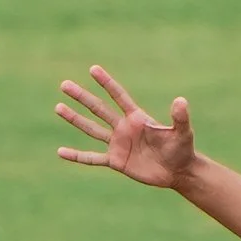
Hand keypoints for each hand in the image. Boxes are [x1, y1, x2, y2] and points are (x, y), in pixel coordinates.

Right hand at [55, 67, 196, 189]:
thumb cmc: (182, 148)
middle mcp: (123, 128)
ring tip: (58, 107)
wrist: (177, 171)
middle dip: (82, 97)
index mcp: (137, 117)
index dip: (106, 83)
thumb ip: (180, 117)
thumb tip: (181, 100)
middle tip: (64, 84)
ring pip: (91, 129)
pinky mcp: (115, 161)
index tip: (93, 69)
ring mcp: (117, 144)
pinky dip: (76, 156)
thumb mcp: (182, 132)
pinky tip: (61, 152)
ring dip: (75, 119)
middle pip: (98, 109)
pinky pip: (92, 158)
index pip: (118, 96)